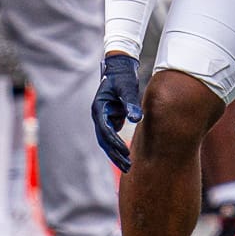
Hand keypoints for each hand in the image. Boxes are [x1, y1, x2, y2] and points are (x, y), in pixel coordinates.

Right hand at [91, 51, 143, 171]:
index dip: (114, 142)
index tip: (125, 152)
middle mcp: (99, 115)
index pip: (105, 130)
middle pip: (104, 140)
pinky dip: (119, 147)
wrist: (120, 68)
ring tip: (128, 167)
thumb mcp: (127, 87)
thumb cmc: (123, 76)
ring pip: (107, 141)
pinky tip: (128, 156)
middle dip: (114, 154)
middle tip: (127, 167)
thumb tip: (135, 119)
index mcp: (99, 108)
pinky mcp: (110, 119)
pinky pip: (113, 137)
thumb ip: (130, 103)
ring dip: (116, 154)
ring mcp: (104, 118)